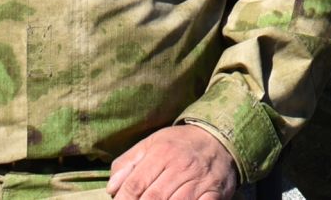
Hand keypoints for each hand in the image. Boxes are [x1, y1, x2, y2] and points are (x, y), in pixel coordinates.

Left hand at [107, 125, 237, 199]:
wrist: (219, 137)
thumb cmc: (178, 144)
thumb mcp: (151, 144)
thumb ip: (128, 163)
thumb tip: (112, 188)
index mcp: (162, 153)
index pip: (135, 185)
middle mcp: (180, 166)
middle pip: (153, 198)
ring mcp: (199, 181)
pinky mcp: (214, 193)